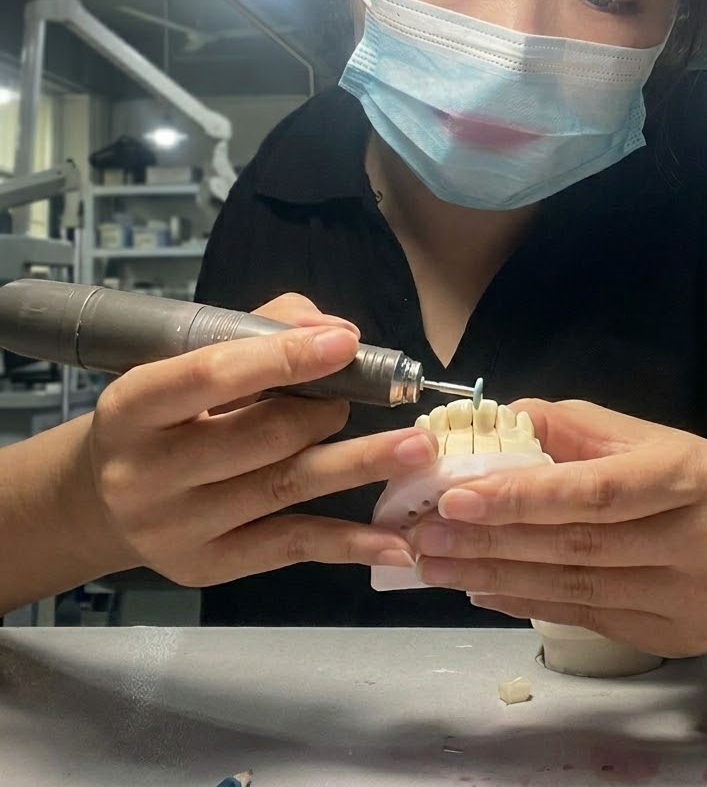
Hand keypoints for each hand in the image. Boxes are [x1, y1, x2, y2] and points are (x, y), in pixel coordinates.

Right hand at [71, 293, 436, 586]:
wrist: (99, 501)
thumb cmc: (162, 417)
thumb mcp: (186, 361)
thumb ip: (261, 330)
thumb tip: (337, 331)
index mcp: (134, 405)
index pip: (212, 375)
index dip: (283, 358)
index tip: (346, 344)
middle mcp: (146, 471)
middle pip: (261, 436)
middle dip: (326, 412)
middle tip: (364, 398)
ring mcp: (175, 527)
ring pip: (284, 487)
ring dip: (359, 465)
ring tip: (417, 449)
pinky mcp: (208, 566)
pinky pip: (290, 547)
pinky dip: (349, 543)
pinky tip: (395, 540)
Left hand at [409, 399, 706, 657]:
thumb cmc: (685, 475)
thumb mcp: (637, 434)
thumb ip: (566, 427)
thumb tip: (489, 425)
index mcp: (690, 475)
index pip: (595, 491)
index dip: (522, 497)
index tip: (455, 496)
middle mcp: (701, 541)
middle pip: (578, 547)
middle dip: (491, 541)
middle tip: (426, 535)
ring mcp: (694, 599)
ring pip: (575, 591)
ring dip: (495, 577)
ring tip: (439, 564)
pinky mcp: (681, 637)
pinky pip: (586, 620)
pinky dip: (526, 604)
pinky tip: (483, 589)